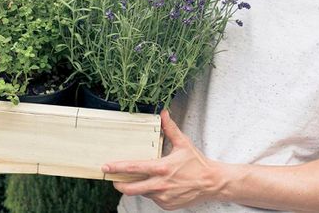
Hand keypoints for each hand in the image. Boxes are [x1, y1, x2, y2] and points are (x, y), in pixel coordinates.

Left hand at [103, 110, 224, 209]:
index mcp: (162, 168)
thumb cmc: (197, 163)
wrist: (212, 182)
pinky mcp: (166, 205)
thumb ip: (170, 129)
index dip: (117, 167)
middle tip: (115, 179)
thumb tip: (163, 114)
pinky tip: (160, 185)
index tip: (106, 166)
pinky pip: (153, 199)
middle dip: (119, 184)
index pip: (134, 168)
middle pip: (130, 188)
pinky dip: (152, 192)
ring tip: (143, 179)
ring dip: (139, 186)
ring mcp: (163, 196)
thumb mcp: (183, 144)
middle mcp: (160, 184)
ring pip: (142, 193)